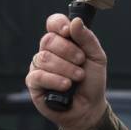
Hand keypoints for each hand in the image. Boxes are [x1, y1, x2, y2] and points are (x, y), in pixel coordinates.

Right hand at [26, 14, 107, 129]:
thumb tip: (75, 21)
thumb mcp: (97, 57)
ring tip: (77, 78)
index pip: (53, 23)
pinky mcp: (33, 83)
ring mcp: (39, 66)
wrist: (89, 108)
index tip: (68, 31)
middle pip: (48, 40)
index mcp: (64, 41)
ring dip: (65, 68)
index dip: (58, 24)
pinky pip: (38, 75)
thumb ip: (87, 38)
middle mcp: (49, 51)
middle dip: (68, 51)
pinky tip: (65, 86)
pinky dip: (54, 80)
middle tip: (81, 62)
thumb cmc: (91, 82)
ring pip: (44, 58)